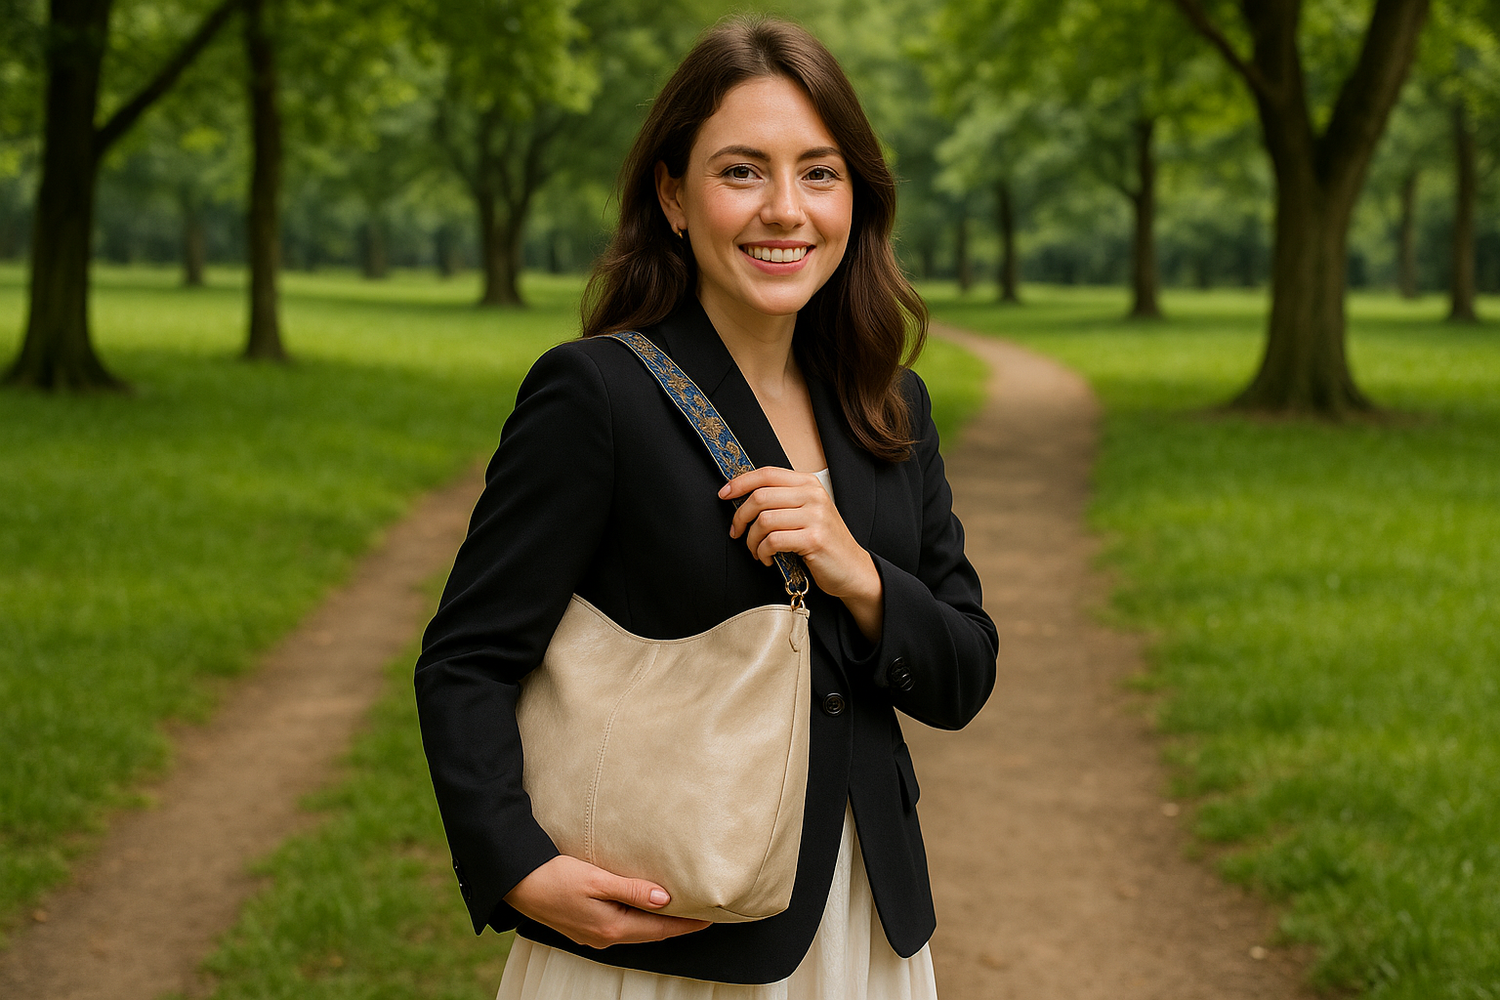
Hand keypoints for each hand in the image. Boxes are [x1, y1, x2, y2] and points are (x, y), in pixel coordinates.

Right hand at [503, 855, 710, 948]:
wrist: (517, 883)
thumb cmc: (554, 877)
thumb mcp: (596, 879)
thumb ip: (632, 890)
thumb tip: (666, 899)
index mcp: (611, 927)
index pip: (660, 929)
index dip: (687, 924)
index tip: (711, 917)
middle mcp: (605, 937)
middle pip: (651, 933)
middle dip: (677, 925)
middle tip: (703, 913)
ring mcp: (594, 935)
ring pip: (637, 930)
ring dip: (658, 921)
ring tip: (680, 909)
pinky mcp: (585, 927)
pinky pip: (622, 925)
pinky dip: (640, 918)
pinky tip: (646, 907)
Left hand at [720, 467, 883, 641]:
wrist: (852, 569)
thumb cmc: (823, 542)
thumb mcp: (806, 512)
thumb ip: (782, 500)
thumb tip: (741, 496)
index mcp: (809, 484)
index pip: (767, 473)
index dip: (740, 482)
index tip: (724, 494)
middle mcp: (813, 495)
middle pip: (760, 496)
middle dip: (740, 517)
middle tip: (737, 532)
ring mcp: (815, 517)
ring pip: (764, 520)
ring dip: (751, 540)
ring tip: (756, 551)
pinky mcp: (813, 539)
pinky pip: (773, 541)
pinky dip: (763, 553)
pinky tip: (768, 559)